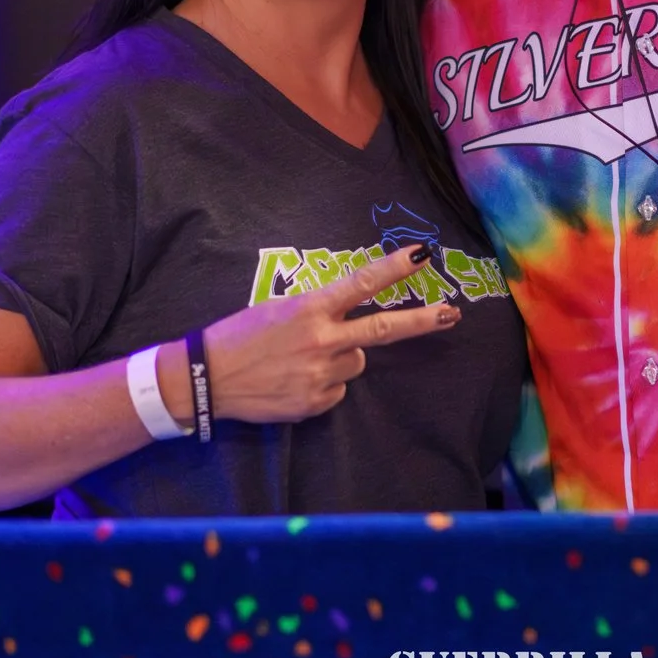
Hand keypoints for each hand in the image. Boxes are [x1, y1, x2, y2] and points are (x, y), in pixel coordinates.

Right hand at [183, 244, 460, 425]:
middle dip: (420, 321)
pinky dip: (324, 383)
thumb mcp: (278, 308)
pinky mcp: (316, 402)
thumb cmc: (239, 334)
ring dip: (340, 357)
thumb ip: (318, 310)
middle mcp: (321, 340)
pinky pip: (337, 388)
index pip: (360, 284)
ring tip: (301, 358)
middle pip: (382, 329)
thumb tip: (348, 314)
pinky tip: (294, 379)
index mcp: (310, 308)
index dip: (394, 269)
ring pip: (355, 361)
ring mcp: (321, 374)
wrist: (206, 378)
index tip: (423, 255)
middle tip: (451, 315)